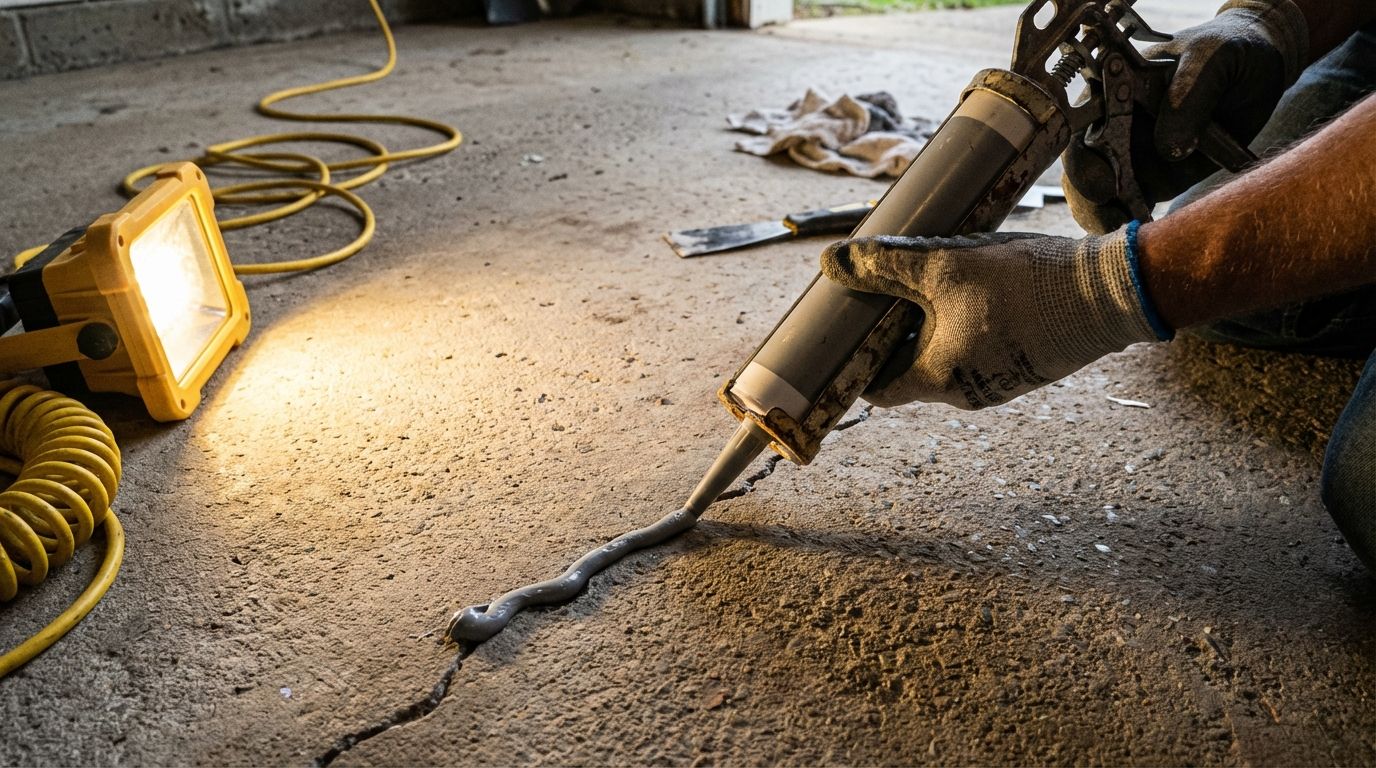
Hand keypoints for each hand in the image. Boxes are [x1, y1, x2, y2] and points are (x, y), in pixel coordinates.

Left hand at [819, 227, 1167, 409]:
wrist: (1109, 293)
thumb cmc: (1022, 284)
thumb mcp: (944, 265)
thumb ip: (885, 265)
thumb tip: (830, 264)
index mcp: (938, 380)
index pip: (877, 388)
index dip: (856, 361)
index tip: (845, 332)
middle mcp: (966, 393)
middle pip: (909, 369)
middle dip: (894, 333)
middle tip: (881, 292)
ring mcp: (999, 383)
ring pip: (946, 357)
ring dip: (932, 326)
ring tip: (927, 281)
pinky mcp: (1025, 367)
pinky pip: (979, 350)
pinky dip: (964, 327)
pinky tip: (971, 290)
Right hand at [1063, 0, 1308, 233]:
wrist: (1259, 68)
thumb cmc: (1226, 51)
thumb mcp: (1212, 60)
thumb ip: (1190, 95)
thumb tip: (1169, 147)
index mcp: (1113, 91)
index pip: (1082, 128)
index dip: (1084, 159)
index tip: (1102, 185)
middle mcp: (1113, 126)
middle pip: (1084, 168)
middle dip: (1091, 198)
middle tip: (1113, 220)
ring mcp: (1132, 156)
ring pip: (1100, 195)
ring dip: (1107, 218)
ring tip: (1126, 235)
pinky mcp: (1155, 180)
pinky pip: (1131, 208)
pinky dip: (1133, 227)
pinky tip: (1145, 239)